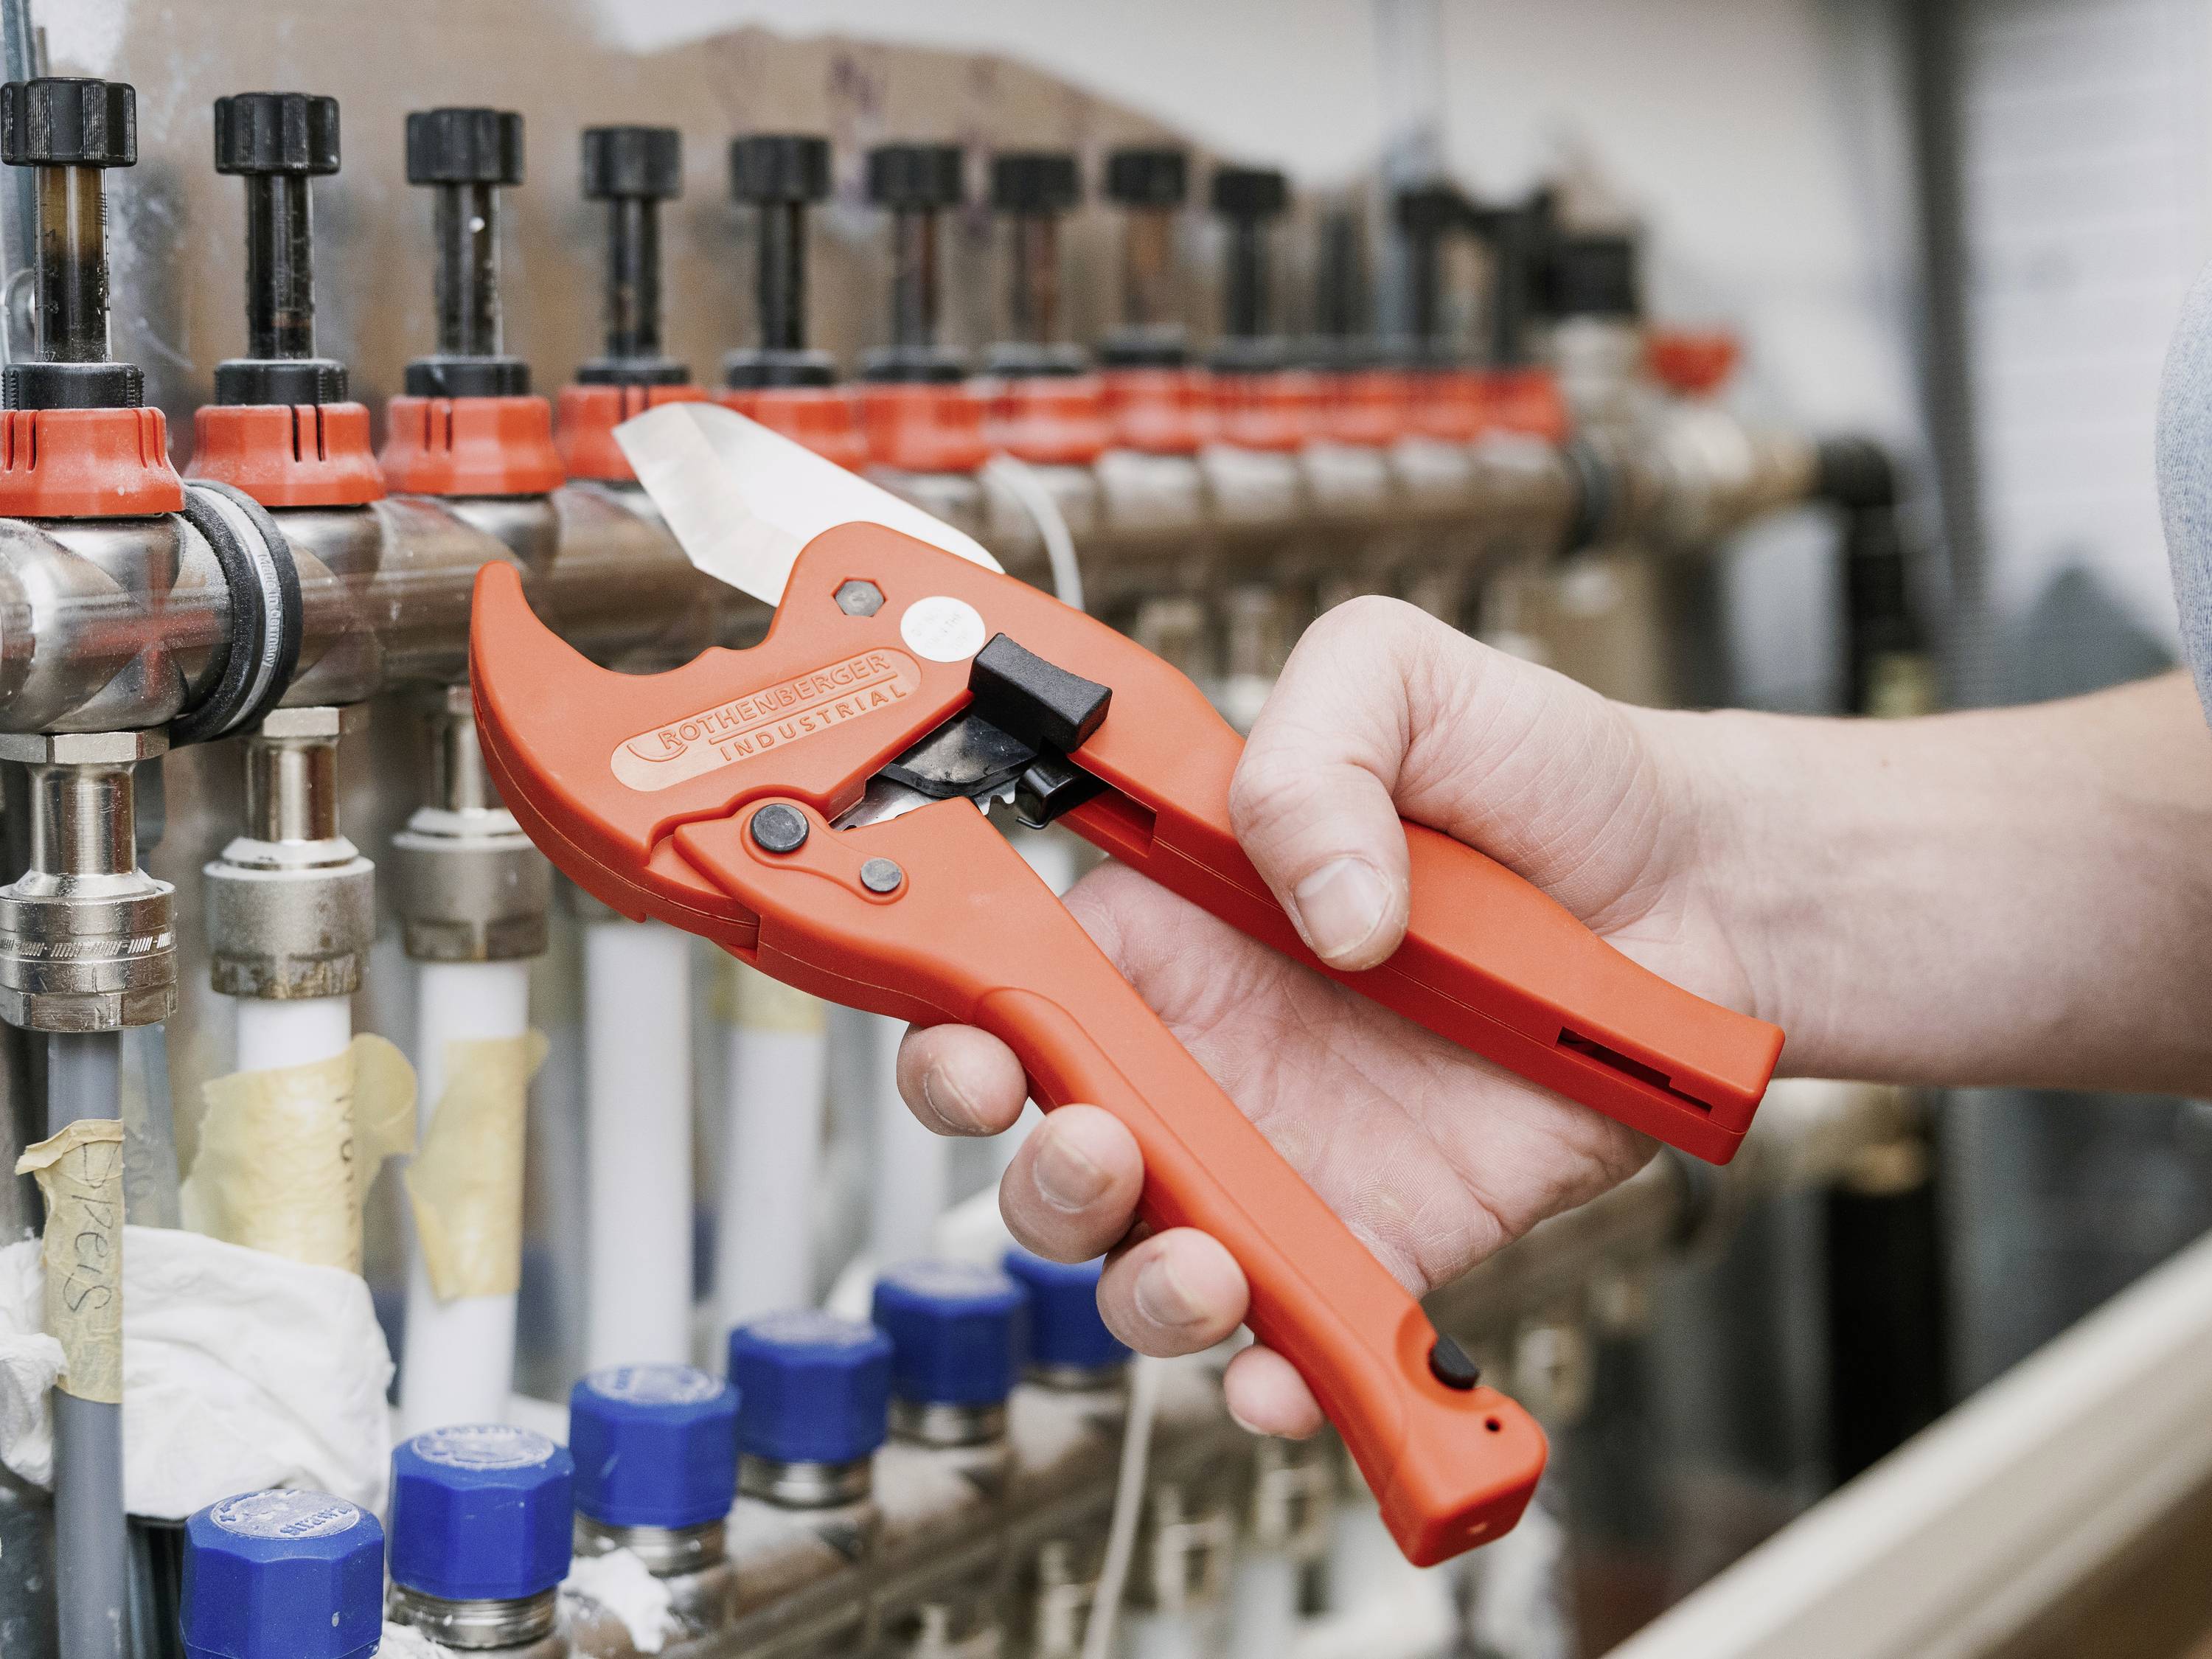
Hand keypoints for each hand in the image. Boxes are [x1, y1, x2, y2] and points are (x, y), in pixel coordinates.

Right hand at [899, 596, 1764, 1434]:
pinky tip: (1283, 1367)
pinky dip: (1275, 1374)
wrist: (1696, 891)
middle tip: (1095, 1140)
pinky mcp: (1382, 1231)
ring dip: (1136, 1281)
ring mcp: (1286, 1150)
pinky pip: (1300, 1326)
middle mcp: (1206, 1049)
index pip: (1014, 983)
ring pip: (1146, 1253)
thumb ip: (1313, 752)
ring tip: (1197, 1256)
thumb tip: (1315, 910)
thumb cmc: (1539, 780)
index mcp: (1170, 923)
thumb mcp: (1401, 680)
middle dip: (1037, 1171)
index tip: (971, 1039)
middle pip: (1050, 1142)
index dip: (961, 1022)